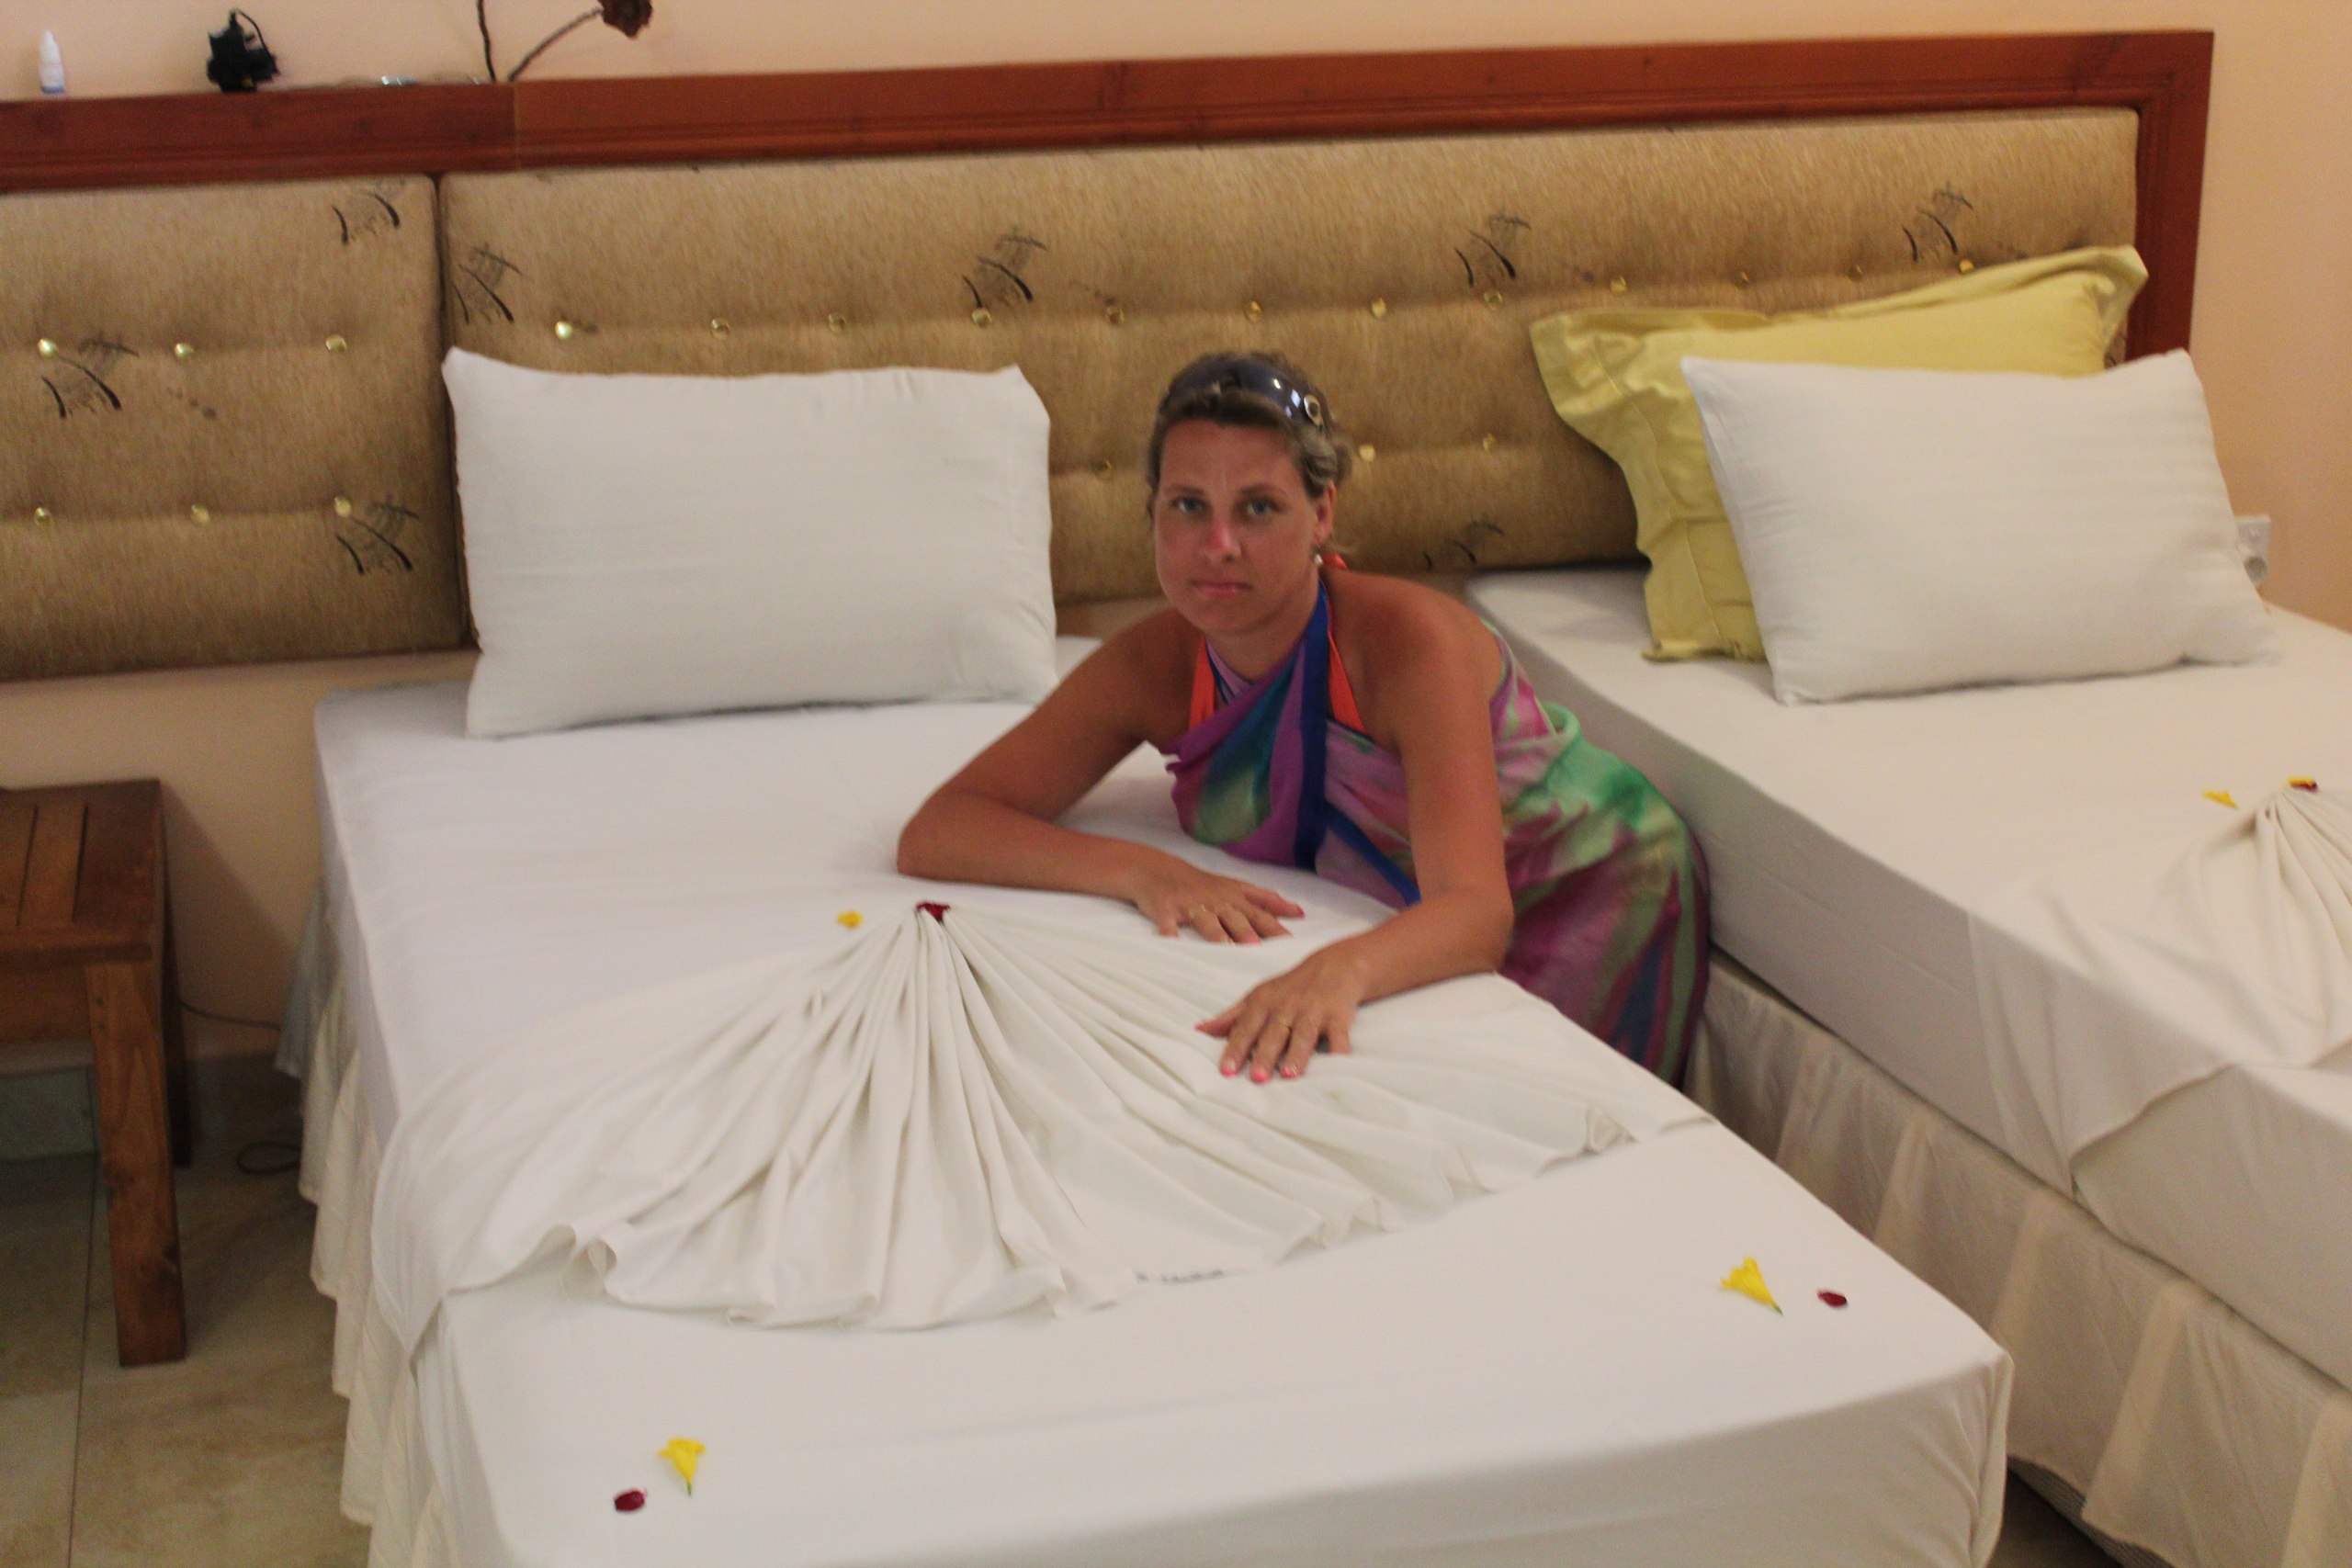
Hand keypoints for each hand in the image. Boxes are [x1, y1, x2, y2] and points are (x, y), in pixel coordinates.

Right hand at [1131, 861, 1302, 944]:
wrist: (1158, 870)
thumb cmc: (1202, 884)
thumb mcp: (1235, 887)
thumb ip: (1265, 900)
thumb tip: (1298, 912)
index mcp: (1233, 894)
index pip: (1260, 909)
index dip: (1275, 923)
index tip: (1291, 939)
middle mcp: (1215, 898)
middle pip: (1235, 917)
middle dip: (1249, 932)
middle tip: (1261, 949)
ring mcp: (1190, 904)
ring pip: (1206, 921)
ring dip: (1217, 935)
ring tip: (1227, 948)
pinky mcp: (1166, 909)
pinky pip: (1167, 923)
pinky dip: (1168, 934)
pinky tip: (1171, 945)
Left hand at [1199, 946, 1366, 1080]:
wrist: (1335, 965)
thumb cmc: (1290, 987)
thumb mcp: (1258, 996)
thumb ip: (1231, 1016)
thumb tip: (1199, 1030)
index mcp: (1264, 1003)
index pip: (1246, 1028)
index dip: (1236, 1049)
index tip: (1226, 1070)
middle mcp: (1287, 1006)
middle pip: (1273, 1033)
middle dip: (1264, 1054)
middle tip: (1257, 1078)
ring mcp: (1314, 1011)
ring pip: (1303, 1035)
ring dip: (1297, 1054)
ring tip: (1289, 1075)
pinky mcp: (1339, 1016)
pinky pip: (1339, 1035)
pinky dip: (1340, 1050)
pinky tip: (1337, 1066)